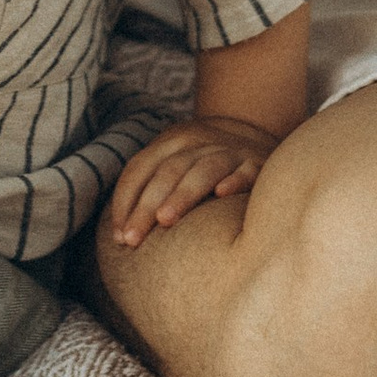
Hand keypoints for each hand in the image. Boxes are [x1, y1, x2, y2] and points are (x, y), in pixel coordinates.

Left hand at [103, 114, 280, 249]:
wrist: (258, 136)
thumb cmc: (207, 167)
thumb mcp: (179, 165)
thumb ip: (153, 190)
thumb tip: (120, 237)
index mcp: (173, 142)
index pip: (140, 167)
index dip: (125, 200)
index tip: (118, 236)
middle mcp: (199, 143)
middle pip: (168, 171)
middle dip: (146, 206)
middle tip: (132, 239)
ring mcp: (230, 151)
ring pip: (203, 169)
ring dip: (182, 194)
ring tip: (164, 220)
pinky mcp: (258, 163)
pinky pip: (245, 171)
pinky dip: (233, 181)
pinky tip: (221, 195)